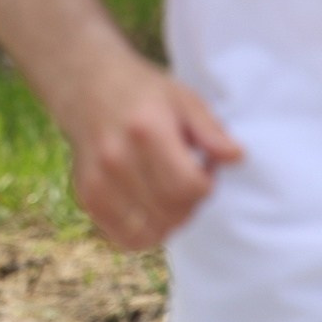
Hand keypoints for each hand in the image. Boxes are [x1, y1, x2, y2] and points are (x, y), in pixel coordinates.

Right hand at [58, 50, 242, 250]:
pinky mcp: (87, 195)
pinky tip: (151, 209)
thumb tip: (236, 156)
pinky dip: (145, 233)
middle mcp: (117, 157)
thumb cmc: (142, 92)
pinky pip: (125, 237)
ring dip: (171, 221)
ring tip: (171, 196)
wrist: (85, 85)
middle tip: (189, 182)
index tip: (206, 168)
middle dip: (192, 204)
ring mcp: (99, 179)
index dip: (207, 184)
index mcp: (145, 130)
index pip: (189, 186)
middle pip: (172, 211)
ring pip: (151, 230)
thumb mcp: (182, 98)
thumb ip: (210, 129)